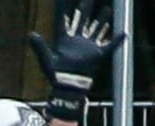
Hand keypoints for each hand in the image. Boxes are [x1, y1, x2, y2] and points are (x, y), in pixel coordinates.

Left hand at [27, 0, 123, 121]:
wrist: (68, 87)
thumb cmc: (56, 75)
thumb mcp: (47, 59)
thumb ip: (39, 46)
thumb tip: (30, 34)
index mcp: (65, 41)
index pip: (64, 21)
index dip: (63, 10)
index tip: (64, 0)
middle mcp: (77, 42)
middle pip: (82, 21)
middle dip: (85, 10)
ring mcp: (88, 48)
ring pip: (96, 29)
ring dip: (101, 20)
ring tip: (107, 9)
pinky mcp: (98, 55)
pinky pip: (110, 46)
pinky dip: (117, 40)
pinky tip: (124, 33)